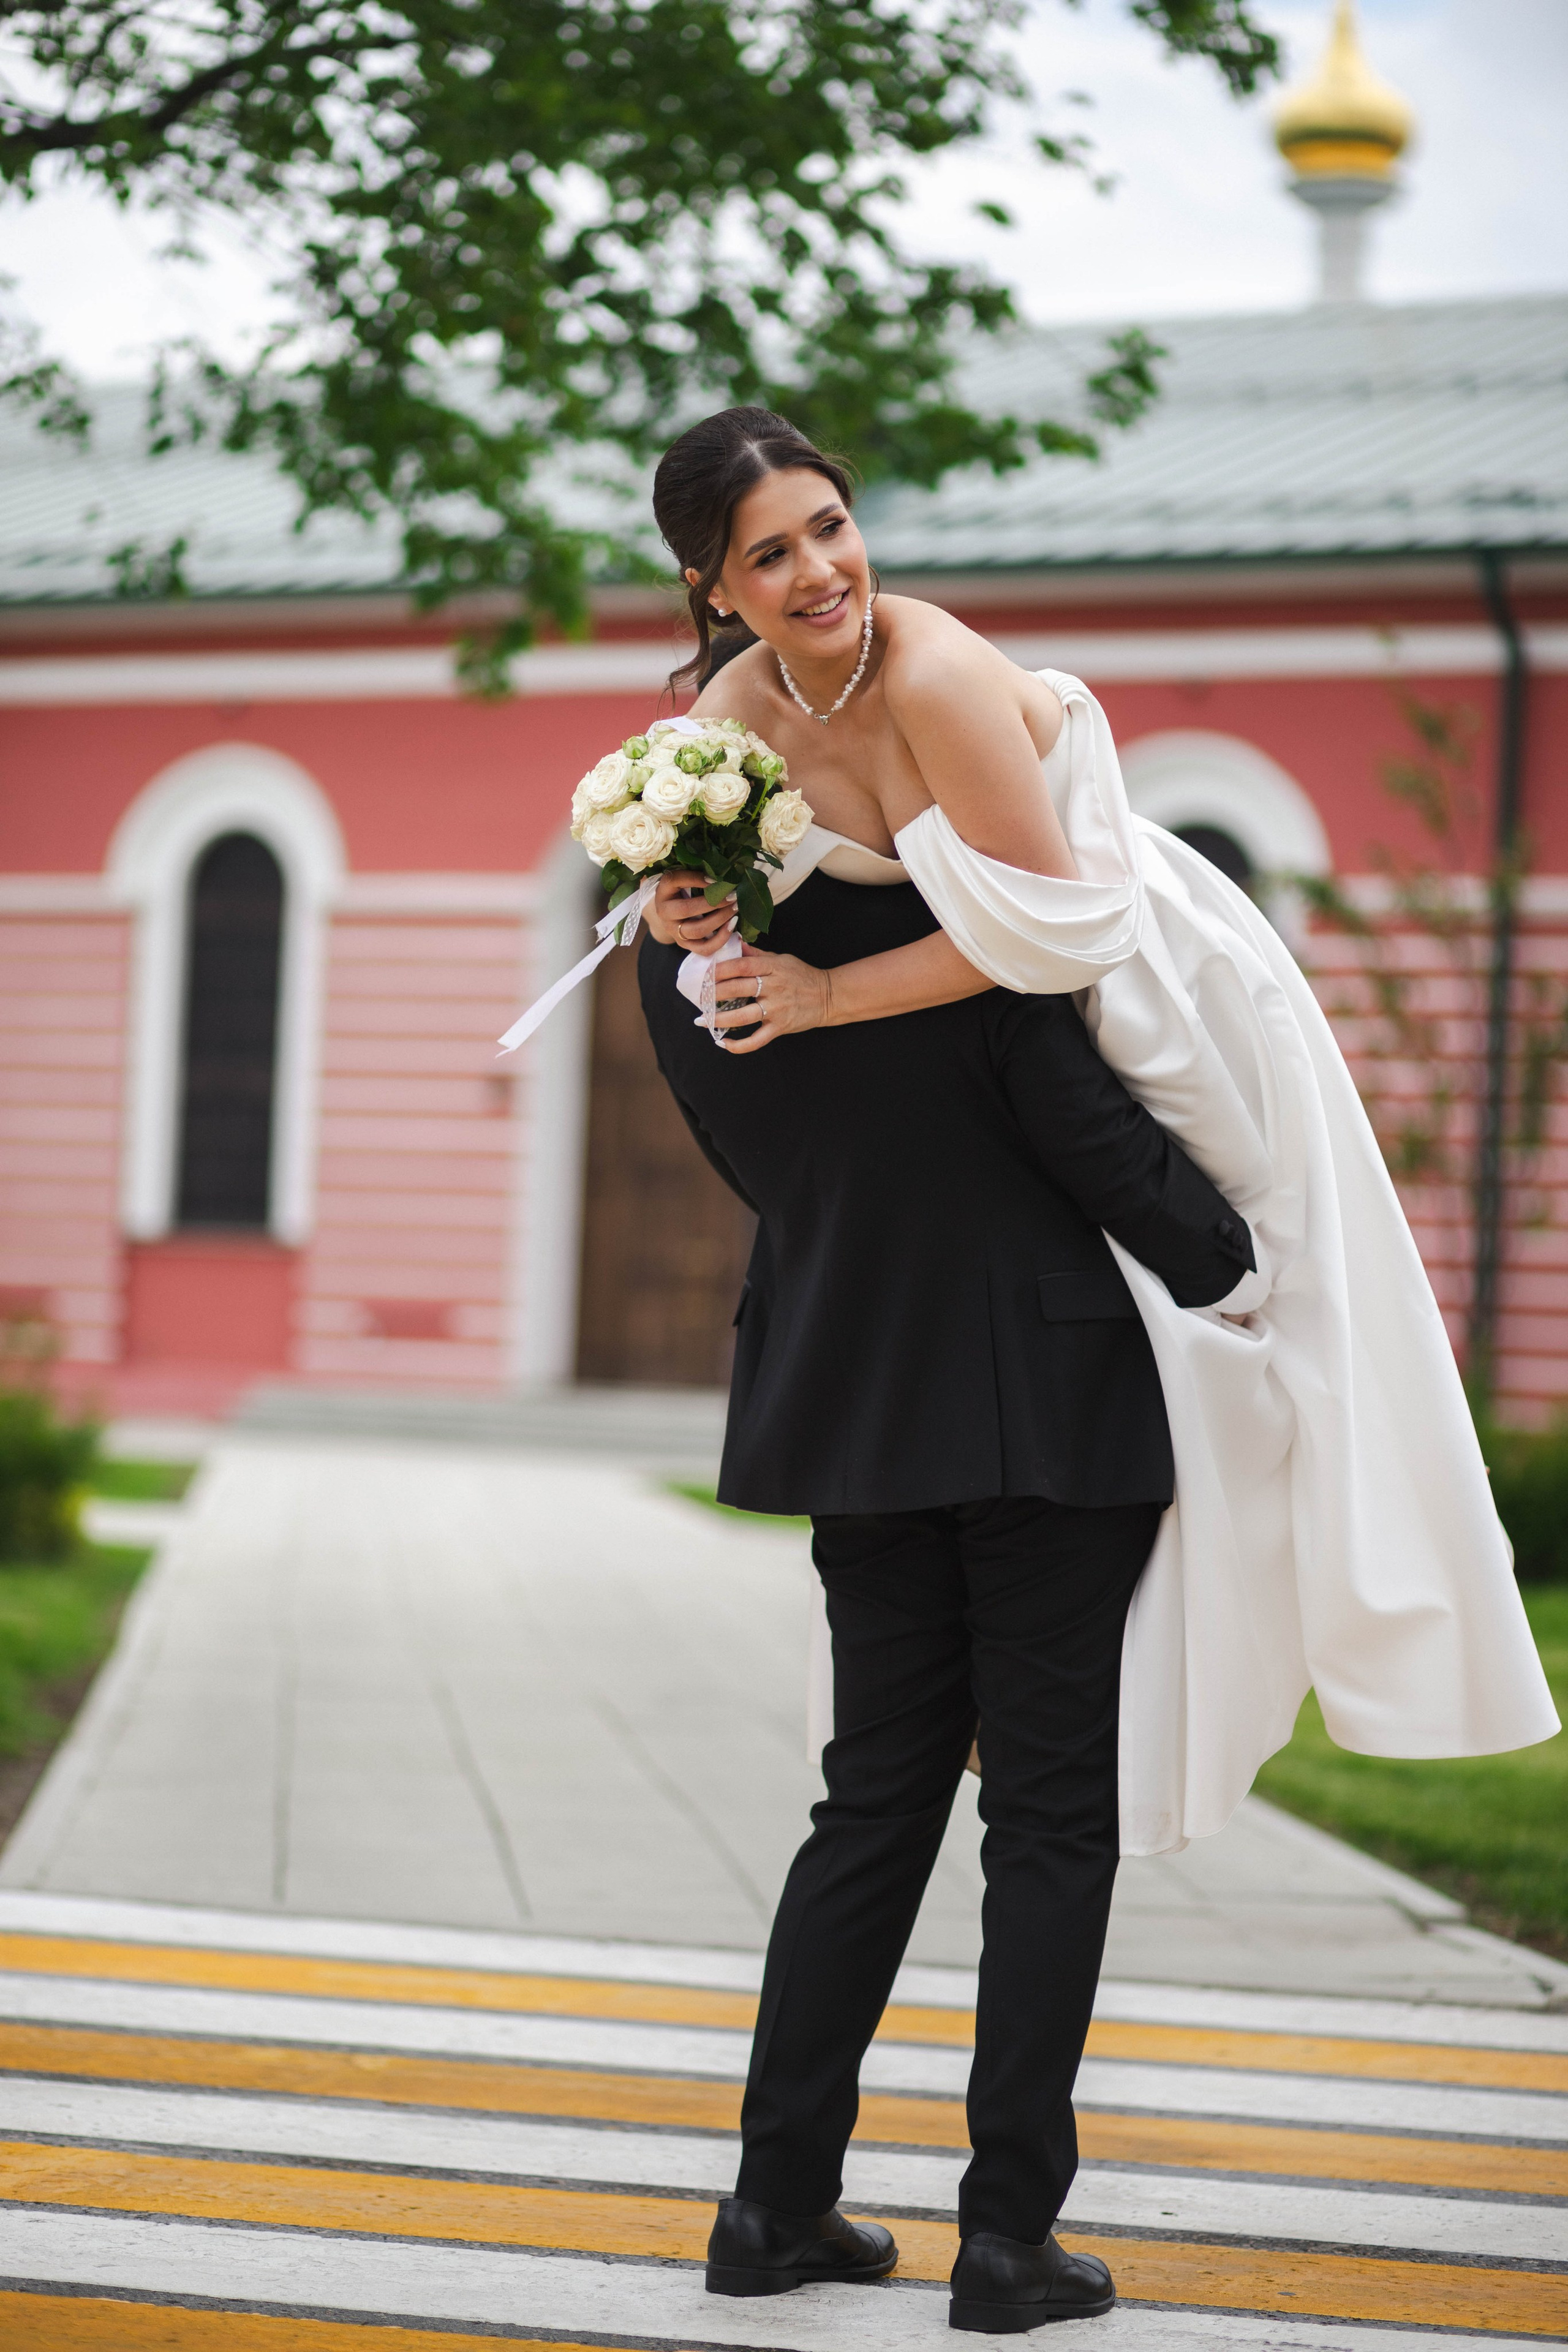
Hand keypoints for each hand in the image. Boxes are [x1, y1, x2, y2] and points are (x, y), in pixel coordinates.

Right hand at [648, 869, 735, 952]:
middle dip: (713, 902)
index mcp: (663, 891)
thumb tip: (723, 871)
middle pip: (687, 909)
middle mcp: (664, 912)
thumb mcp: (683, 878)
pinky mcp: (685, 945)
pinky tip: (732, 925)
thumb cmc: (682, 890)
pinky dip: (721, 939)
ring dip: (720, 919)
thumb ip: (697, 873)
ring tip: (735, 908)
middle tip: (732, 895)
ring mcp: (674, 931)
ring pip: (697, 930)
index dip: (696, 879)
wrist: (670, 914)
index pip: (675, 880)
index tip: (716, 878)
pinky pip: (704, 948)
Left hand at [712, 945, 832, 1053]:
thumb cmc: (801, 975)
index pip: (742, 965)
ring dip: (720, 1019)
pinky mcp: (780, 1027)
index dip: (721, 969)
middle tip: (699, 996)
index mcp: (773, 968)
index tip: (705, 974)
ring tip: (702, 1020)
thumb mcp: (781, 959)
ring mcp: (777, 1009)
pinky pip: (757, 1040)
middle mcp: (774, 988)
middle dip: (714, 993)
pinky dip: (739, 1045)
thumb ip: (756, 954)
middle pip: (738, 989)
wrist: (828, 996)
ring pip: (743, 1016)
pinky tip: (723, 1043)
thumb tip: (733, 942)